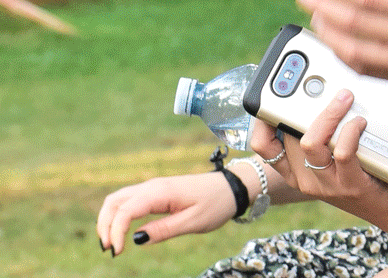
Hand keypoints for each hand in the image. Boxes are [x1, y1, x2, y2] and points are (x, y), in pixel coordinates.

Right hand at [95, 170, 234, 255]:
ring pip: (118, 199)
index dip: (115, 232)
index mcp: (160, 192)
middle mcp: (151, 186)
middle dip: (104, 225)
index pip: (125, 210)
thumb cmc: (216, 204)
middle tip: (108, 249)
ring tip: (110, 242)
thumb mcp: (193, 222)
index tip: (117, 252)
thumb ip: (164, 230)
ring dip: (108, 219)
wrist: (232, 186)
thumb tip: (136, 239)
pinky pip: (128, 200)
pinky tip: (120, 230)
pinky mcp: (155, 191)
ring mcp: (152, 187)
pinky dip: (118, 214)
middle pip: (114, 202)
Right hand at [250, 90, 387, 214]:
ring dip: (328, 114)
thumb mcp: (336, 156)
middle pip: (289, 136)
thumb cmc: (367, 175)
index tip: (275, 95)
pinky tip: (360, 123)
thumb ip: (326, 133)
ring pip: (310, 143)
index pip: (263, 145)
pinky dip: (350, 132)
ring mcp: (326, 185)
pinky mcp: (350, 186)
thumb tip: (326, 92)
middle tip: (320, 84)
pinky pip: (342, 153)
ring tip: (345, 99)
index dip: (263, 120)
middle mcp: (305, 179)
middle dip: (303, 104)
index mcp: (295, 171)